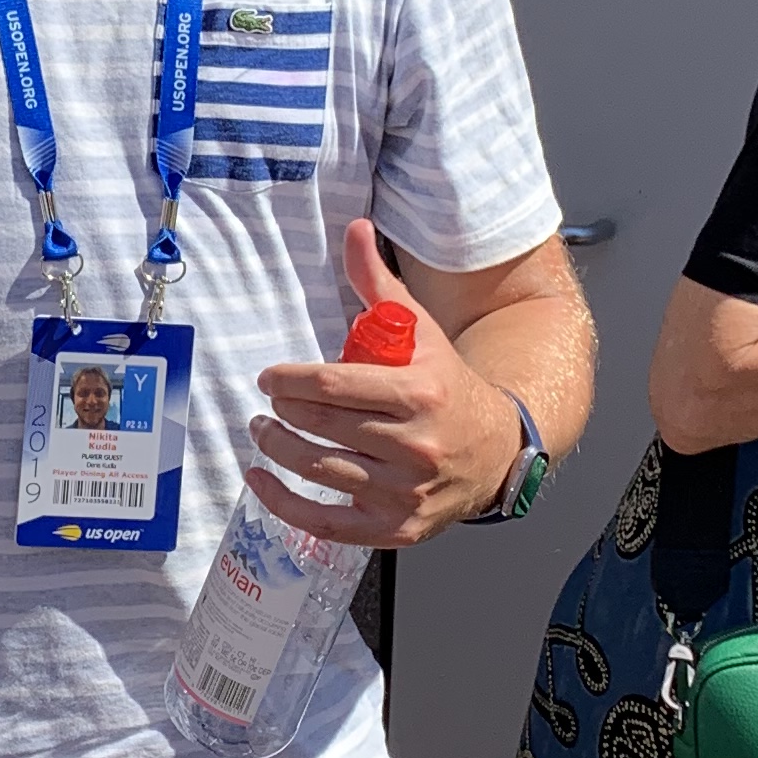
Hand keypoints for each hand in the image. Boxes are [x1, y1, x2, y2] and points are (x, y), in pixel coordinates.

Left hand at [246, 220, 520, 546]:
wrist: (497, 450)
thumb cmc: (448, 388)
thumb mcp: (422, 332)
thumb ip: (379, 285)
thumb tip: (355, 229)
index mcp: (419, 394)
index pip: (335, 386)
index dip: (290, 381)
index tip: (268, 378)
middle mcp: (414, 446)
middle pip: (323, 426)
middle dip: (282, 413)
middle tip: (267, 404)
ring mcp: (404, 491)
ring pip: (320, 470)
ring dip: (277, 451)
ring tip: (263, 433)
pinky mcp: (396, 527)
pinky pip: (326, 523)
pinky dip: (284, 505)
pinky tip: (260, 481)